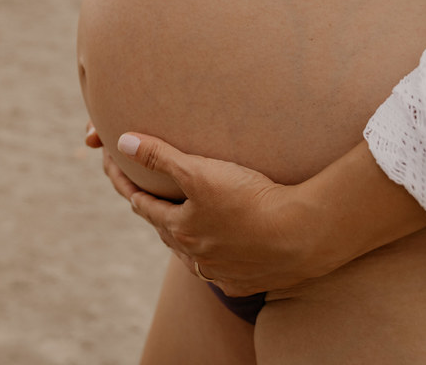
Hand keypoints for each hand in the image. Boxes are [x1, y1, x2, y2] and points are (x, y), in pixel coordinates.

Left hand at [108, 132, 340, 296]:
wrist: (306, 234)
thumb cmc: (250, 199)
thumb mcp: (199, 171)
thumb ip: (160, 156)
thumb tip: (122, 142)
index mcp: (180, 230)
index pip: (142, 205)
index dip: (127, 186)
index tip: (119, 175)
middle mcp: (196, 259)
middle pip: (166, 232)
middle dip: (155, 213)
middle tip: (147, 198)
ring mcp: (223, 274)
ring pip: (193, 255)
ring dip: (184, 238)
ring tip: (181, 225)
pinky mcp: (248, 283)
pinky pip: (223, 271)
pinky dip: (216, 258)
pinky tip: (222, 251)